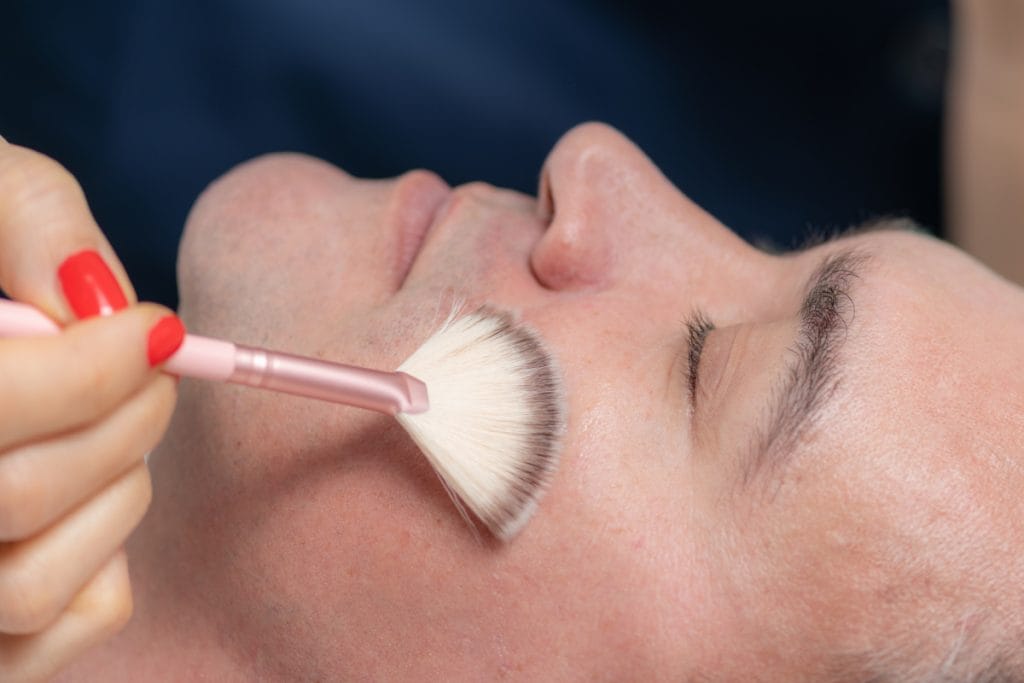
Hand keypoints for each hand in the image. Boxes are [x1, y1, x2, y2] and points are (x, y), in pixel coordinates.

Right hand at [0, 139, 182, 680]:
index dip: (94, 369)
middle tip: (154, 364)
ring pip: (33, 585)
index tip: (155, 327)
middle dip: (125, 419)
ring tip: (111, 427)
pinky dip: (108, 561)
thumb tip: (102, 302)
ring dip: (117, 494)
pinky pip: (68, 623)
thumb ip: (31, 220)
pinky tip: (87, 496)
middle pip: (19, 497)